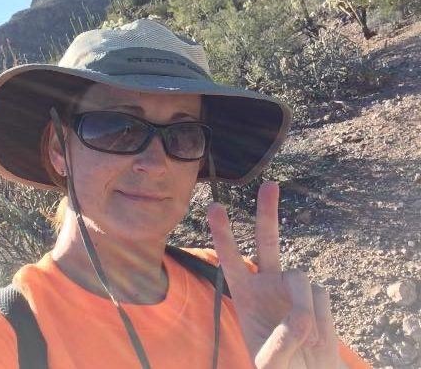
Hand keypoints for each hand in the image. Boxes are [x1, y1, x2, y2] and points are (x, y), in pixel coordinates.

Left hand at [207, 182, 340, 368]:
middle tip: (269, 185)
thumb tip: (301, 323)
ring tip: (304, 338)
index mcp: (245, 293)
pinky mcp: (319, 295)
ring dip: (302, 309)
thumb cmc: (280, 367)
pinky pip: (321, 298)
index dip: (223, 234)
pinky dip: (321, 322)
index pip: (230, 258)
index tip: (215, 207)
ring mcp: (293, 287)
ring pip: (299, 278)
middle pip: (267, 240)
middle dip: (268, 212)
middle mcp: (268, 282)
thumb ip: (278, 344)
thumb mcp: (268, 362)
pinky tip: (317, 339)